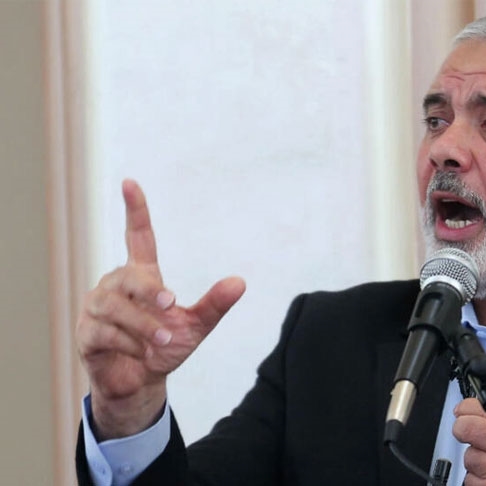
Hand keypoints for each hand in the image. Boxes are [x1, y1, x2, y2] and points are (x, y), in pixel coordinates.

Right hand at [77, 179, 245, 438]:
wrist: (141, 383)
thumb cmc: (165, 347)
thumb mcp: (196, 327)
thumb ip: (215, 304)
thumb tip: (240, 282)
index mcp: (141, 276)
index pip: (137, 236)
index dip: (135, 210)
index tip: (130, 182)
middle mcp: (115, 286)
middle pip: (128, 277)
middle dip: (149, 292)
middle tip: (171, 305)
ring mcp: (96, 308)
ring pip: (114, 307)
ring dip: (142, 325)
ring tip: (161, 341)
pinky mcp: (86, 333)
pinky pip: (103, 332)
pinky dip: (128, 344)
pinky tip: (142, 354)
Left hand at [453, 398, 485, 485]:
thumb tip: (478, 408)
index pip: (477, 411)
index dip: (467, 410)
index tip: (464, 412)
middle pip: (465, 429)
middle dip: (464, 429)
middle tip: (471, 433)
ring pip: (468, 457)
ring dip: (477, 460)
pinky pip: (469, 479)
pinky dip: (478, 479)